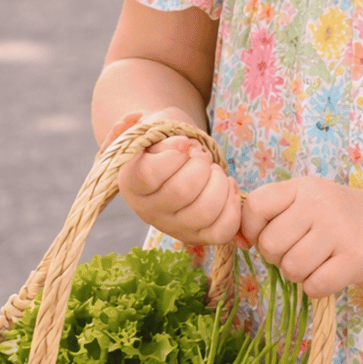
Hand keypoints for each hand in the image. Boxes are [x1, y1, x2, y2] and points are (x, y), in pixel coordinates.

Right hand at [115, 106, 241, 246]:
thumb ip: (143, 127)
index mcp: (130, 183)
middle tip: (201, 155)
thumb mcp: (152, 128)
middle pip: (181, 192)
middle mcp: (148, 211)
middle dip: (200, 165)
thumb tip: (145, 128)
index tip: (183, 143)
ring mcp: (173, 227)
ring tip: (214, 170)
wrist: (176, 159)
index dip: (173, 155)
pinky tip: (227, 185)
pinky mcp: (198, 236)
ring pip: (204, 212)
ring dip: (218, 182)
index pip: (148, 175)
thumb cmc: (164, 142)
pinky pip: (222, 231)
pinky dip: (232, 205)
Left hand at [240, 178, 362, 297]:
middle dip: (278, 258)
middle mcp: (320, 204)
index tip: (262, 238)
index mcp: (302, 188)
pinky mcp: (356, 259)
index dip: (250, 230)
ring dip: (299, 275)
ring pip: (292, 268)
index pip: (256, 206)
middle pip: (271, 244)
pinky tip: (330, 275)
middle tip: (298, 253)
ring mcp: (339, 231)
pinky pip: (315, 285)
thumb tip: (237, 239)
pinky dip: (316, 288)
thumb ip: (275, 213)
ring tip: (317, 263)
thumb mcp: (309, 200)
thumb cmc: (343, 216)